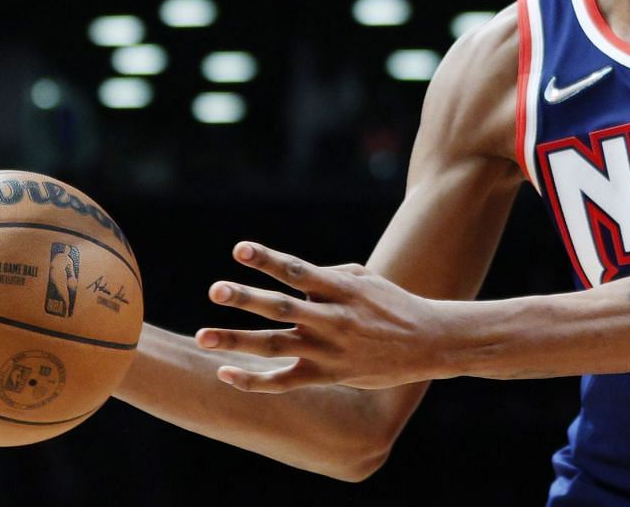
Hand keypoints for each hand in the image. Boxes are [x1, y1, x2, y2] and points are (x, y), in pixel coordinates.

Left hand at [195, 242, 448, 391]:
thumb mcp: (365, 279)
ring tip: (202, 335)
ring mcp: (328, 350)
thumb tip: (292, 275)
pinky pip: (283, 380)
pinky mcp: (327, 375)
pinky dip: (253, 380)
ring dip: (236, 340)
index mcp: (342, 289)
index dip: (268, 260)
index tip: (240, 250)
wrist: (427, 342)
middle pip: (281, 308)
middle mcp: (332, 319)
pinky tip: (226, 374)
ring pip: (274, 345)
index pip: (297, 271)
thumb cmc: (392, 304)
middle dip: (245, 299)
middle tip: (215, 290)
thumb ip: (328, 276)